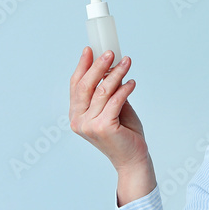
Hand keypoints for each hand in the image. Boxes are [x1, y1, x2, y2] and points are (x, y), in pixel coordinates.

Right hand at [69, 47, 148, 169]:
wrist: (133, 159)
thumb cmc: (124, 135)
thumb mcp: (113, 109)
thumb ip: (108, 92)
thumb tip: (111, 68)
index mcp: (76, 116)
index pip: (75, 86)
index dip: (82, 66)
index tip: (90, 50)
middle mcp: (78, 121)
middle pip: (85, 86)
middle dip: (98, 66)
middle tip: (110, 52)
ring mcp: (89, 125)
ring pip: (102, 91)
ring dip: (116, 74)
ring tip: (127, 63)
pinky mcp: (103, 127)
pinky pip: (115, 101)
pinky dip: (124, 89)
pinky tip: (131, 82)